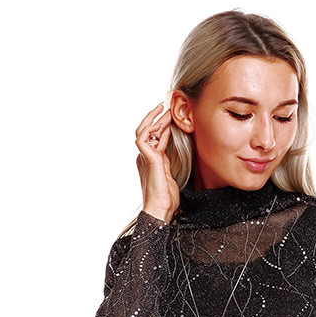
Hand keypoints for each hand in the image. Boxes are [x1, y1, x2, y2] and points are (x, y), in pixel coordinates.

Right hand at [135, 102, 179, 222]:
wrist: (160, 208)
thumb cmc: (166, 198)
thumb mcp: (170, 175)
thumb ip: (168, 162)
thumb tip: (172, 153)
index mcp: (150, 161)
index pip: (155, 139)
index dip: (162, 127)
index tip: (171, 117)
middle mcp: (144, 157)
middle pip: (147, 131)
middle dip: (157, 118)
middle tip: (167, 107)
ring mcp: (144, 157)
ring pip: (144, 130)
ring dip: (154, 118)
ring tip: (164, 110)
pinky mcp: (147, 158)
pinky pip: (143, 137)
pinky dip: (151, 128)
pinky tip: (161, 122)